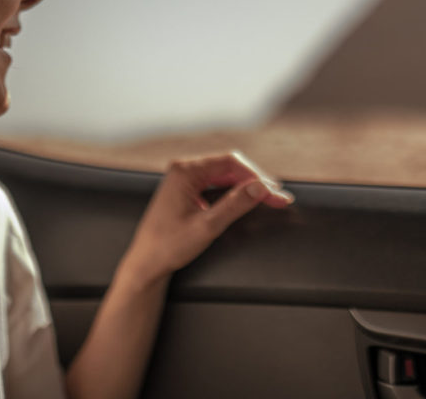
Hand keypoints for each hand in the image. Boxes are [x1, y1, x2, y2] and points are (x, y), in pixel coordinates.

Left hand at [119, 151, 293, 286]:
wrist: (147, 262)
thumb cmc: (168, 246)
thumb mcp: (207, 226)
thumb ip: (234, 205)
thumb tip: (259, 187)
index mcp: (184, 172)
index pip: (230, 162)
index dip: (256, 176)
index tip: (275, 192)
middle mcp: (183, 170)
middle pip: (229, 166)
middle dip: (255, 181)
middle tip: (278, 197)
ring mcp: (184, 179)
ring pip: (224, 175)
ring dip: (247, 186)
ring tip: (269, 198)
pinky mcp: (186, 190)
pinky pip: (216, 183)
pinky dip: (235, 191)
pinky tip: (249, 199)